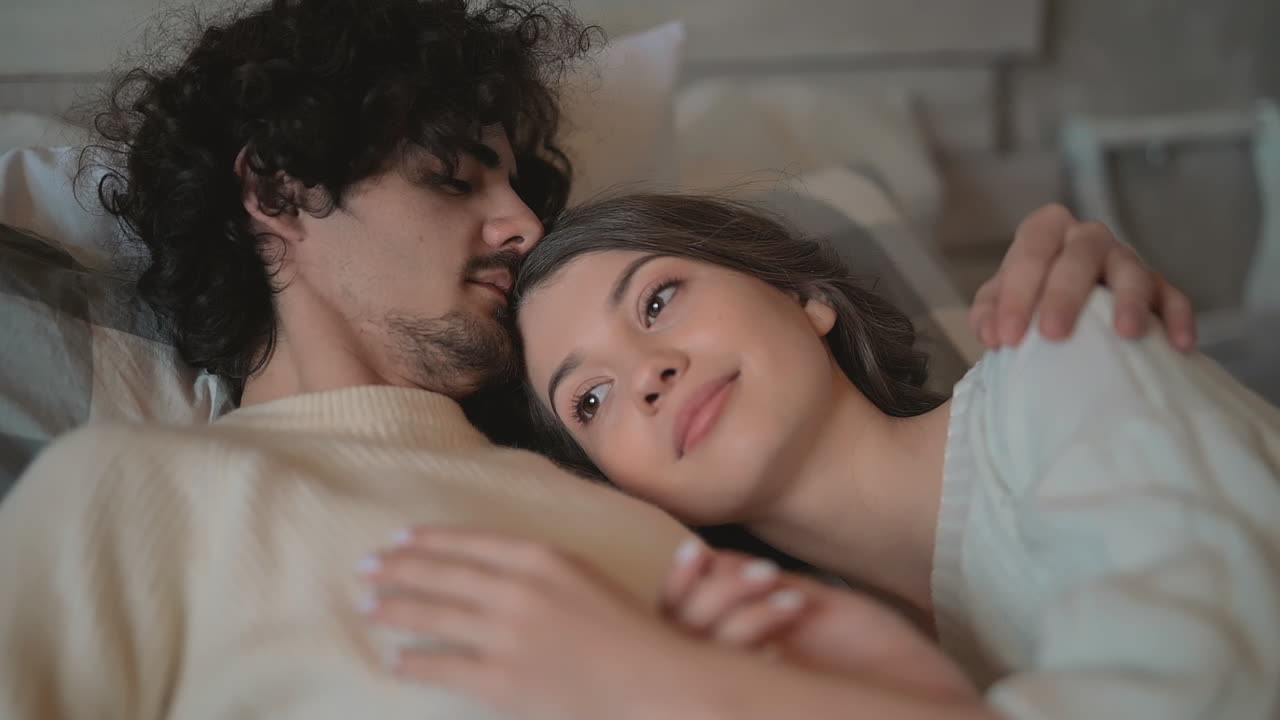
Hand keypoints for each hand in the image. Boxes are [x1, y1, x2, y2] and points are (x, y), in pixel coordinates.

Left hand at [359, 528, 712, 719]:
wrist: (654, 681)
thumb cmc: (631, 631)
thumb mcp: (586, 578)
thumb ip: (540, 569)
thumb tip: (490, 569)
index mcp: (542, 557)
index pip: (469, 542)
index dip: (430, 540)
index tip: (400, 539)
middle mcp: (517, 589)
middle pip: (442, 573)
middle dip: (398, 569)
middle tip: (365, 568)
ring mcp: (506, 635)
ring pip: (433, 615)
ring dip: (394, 609)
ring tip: (368, 607)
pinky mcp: (501, 679)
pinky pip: (443, 667)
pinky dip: (414, 662)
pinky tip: (396, 660)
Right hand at [662, 541, 976, 700]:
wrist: (929, 702)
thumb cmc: (881, 664)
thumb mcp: (816, 611)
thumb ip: (759, 590)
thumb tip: (711, 559)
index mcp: (738, 654)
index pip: (675, 624)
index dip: (677, 585)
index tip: (697, 548)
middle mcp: (733, 679)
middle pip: (676, 635)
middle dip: (712, 594)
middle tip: (763, 572)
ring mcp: (749, 692)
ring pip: (697, 649)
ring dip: (732, 608)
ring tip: (786, 592)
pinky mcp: (768, 700)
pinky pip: (729, 671)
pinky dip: (752, 629)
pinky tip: (792, 610)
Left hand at [970, 204, 1195, 350]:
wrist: (1065, 315)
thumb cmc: (1028, 304)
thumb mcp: (999, 304)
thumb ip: (988, 314)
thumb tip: (993, 333)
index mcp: (1046, 232)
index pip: (1031, 250)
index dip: (1017, 292)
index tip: (1008, 338)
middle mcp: (1088, 238)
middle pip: (1081, 253)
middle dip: (1065, 294)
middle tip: (1053, 335)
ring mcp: (1126, 260)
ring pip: (1133, 270)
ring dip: (1130, 300)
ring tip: (1126, 333)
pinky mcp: (1159, 288)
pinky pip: (1174, 297)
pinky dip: (1178, 318)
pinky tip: (1180, 344)